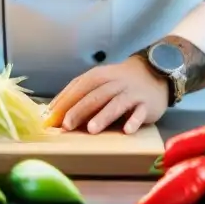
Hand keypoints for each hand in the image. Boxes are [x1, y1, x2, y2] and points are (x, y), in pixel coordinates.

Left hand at [44, 56, 167, 134]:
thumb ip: (79, 94)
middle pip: (95, 96)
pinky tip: (127, 130)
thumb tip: (53, 113)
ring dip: (103, 116)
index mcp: (98, 76)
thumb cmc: (118, 82)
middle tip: (66, 125)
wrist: (154, 72)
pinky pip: (140, 113)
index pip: (79, 87)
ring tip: (91, 129)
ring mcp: (131, 93)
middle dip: (79, 110)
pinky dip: (134, 120)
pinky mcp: (146, 104)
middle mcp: (114, 83)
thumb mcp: (99, 81)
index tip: (51, 117)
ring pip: (115, 104)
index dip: (65, 101)